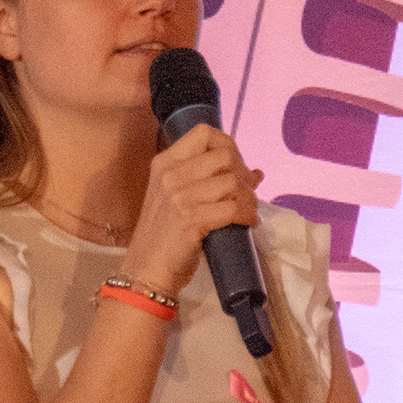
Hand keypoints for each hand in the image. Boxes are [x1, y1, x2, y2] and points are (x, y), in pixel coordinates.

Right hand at [125, 126, 262, 296]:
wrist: (147, 269)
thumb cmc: (164, 235)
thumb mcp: (175, 197)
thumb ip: (207, 180)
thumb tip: (256, 173)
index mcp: (164, 163)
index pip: (203, 133)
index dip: (228, 144)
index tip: (235, 163)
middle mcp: (170, 175)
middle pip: (224, 156)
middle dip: (243, 172)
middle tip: (247, 191)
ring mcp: (179, 197)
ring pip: (233, 182)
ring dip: (249, 197)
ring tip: (249, 209)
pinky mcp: (191, 220)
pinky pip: (234, 208)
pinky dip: (248, 214)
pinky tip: (248, 222)